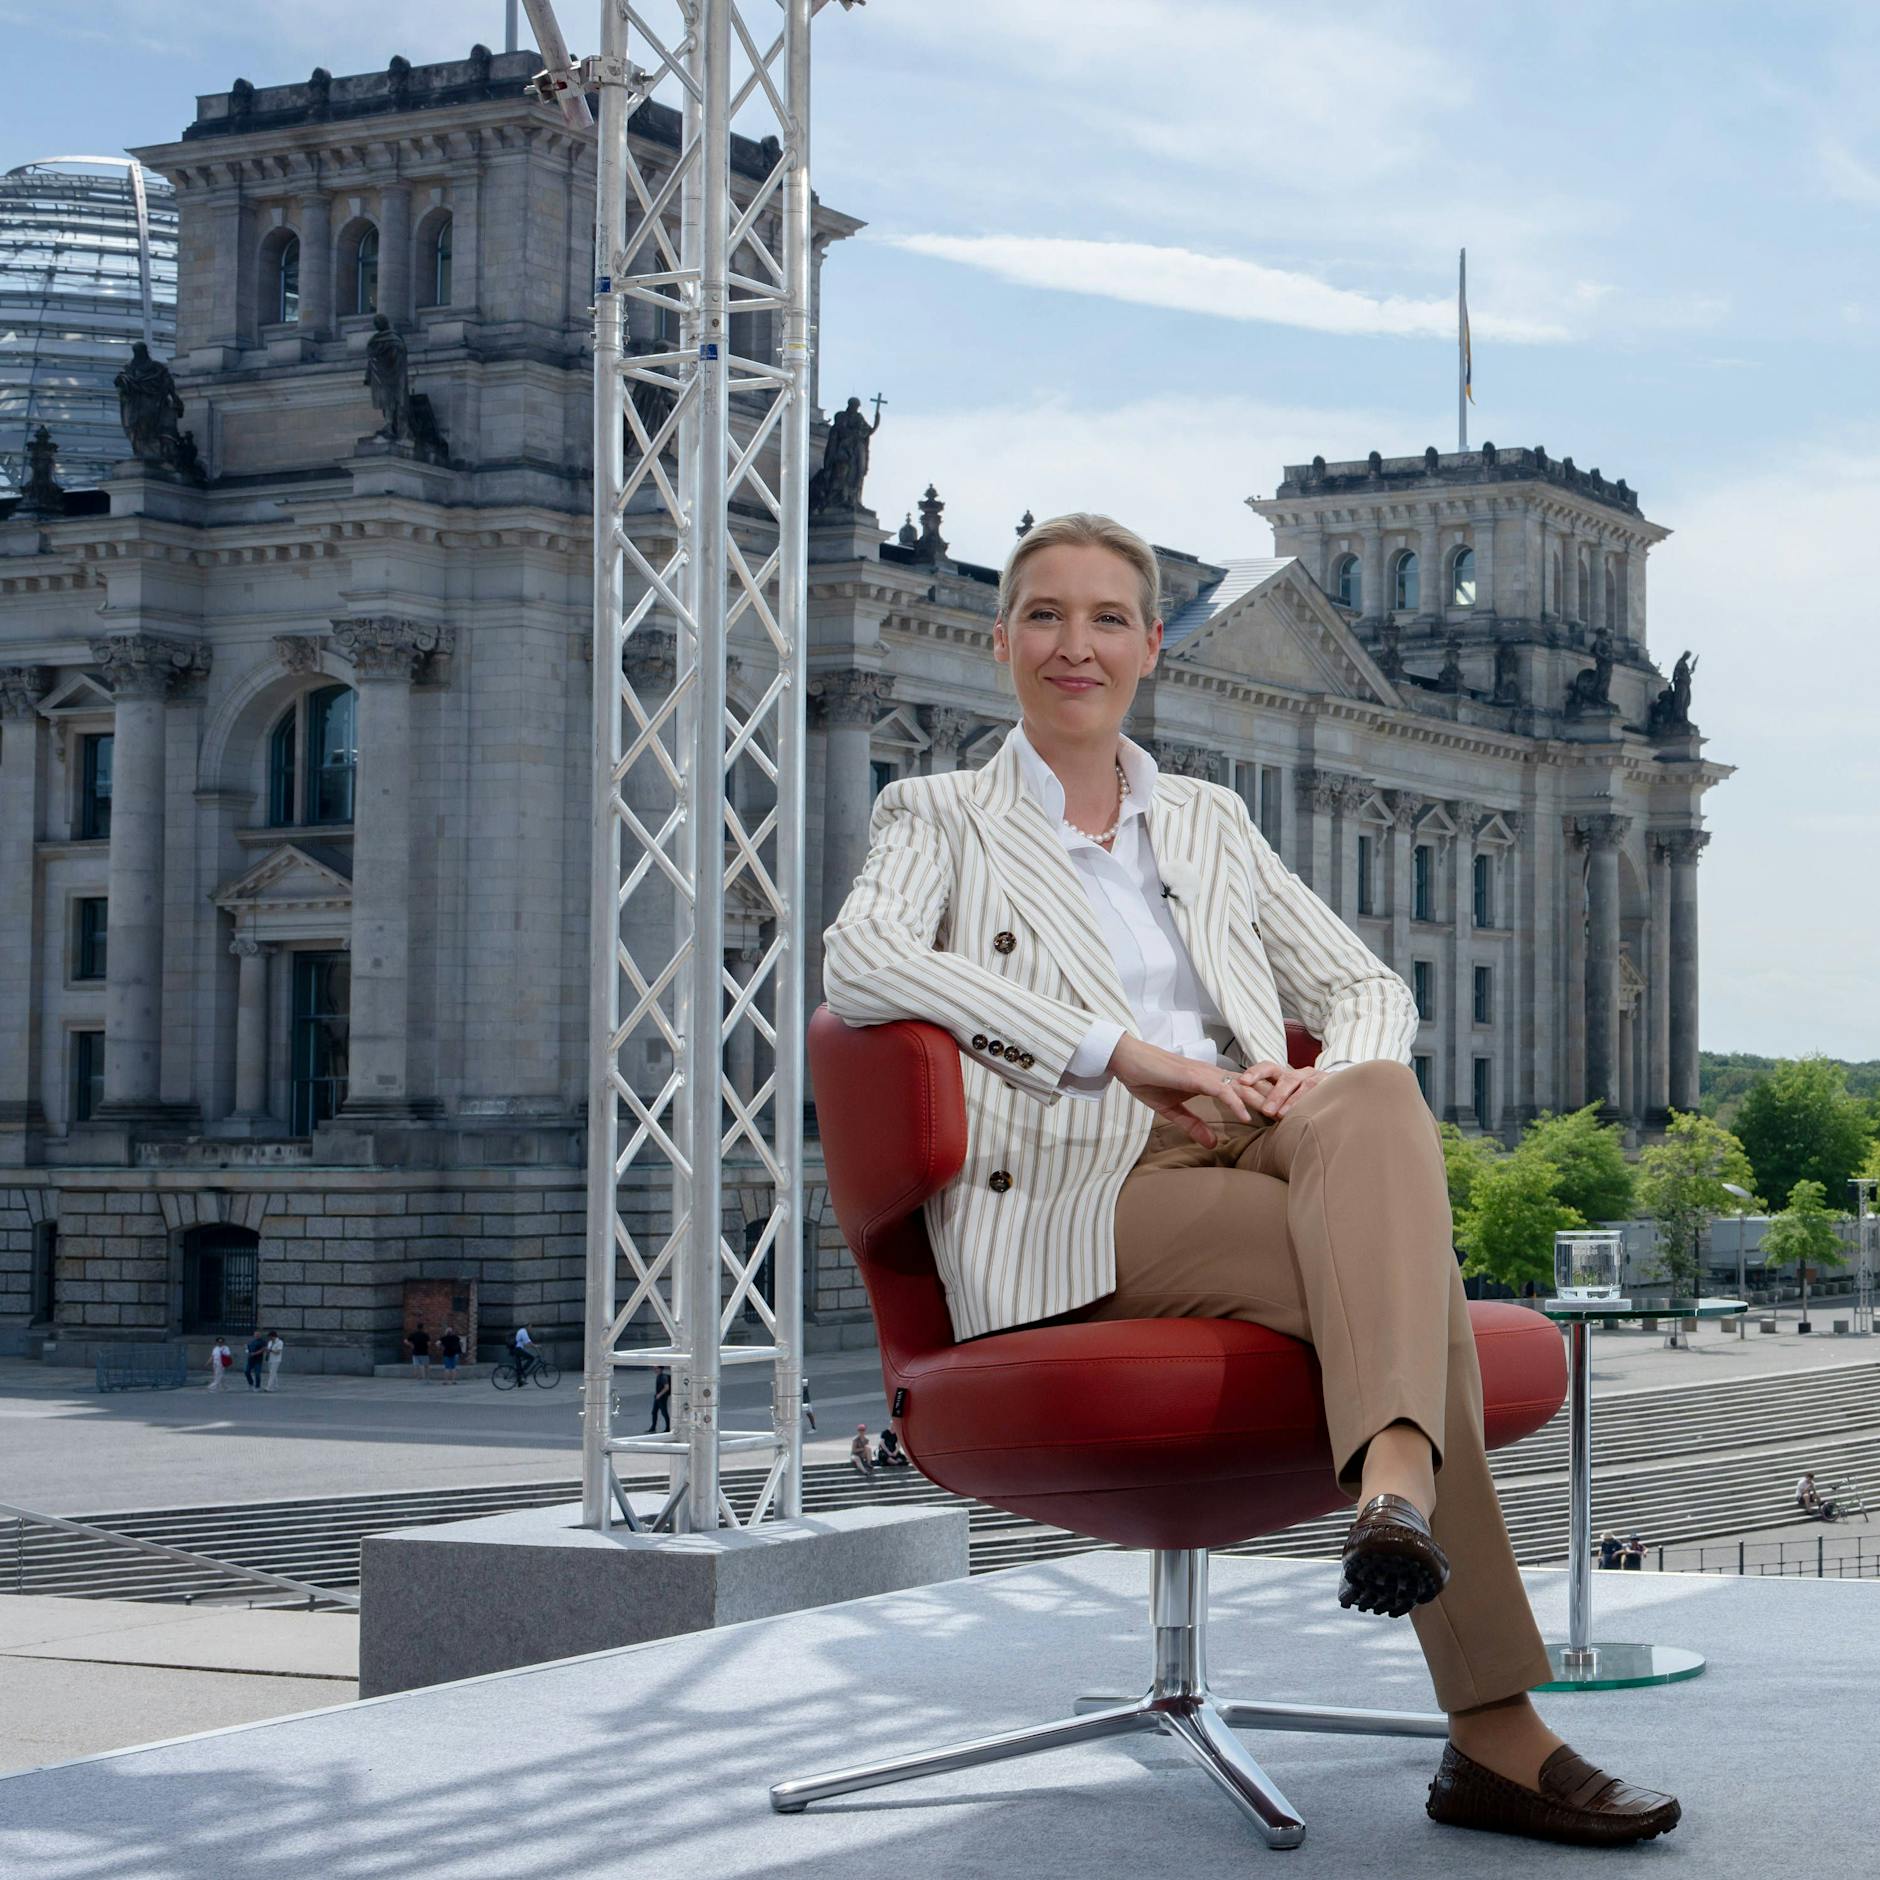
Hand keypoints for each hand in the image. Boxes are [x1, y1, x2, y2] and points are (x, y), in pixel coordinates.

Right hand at [1106, 1037, 1328, 1145]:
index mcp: (1209, 1081)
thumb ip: (1193, 1124)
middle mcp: (1212, 1074)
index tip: (1281, 1117)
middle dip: (1273, 1101)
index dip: (1263, 1102)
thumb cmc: (1147, 1080)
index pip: (1243, 1091)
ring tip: (1280, 1118)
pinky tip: (1246, 1116)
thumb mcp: (1172, 1110)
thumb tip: (1214, 1143)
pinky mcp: (1194, 1076)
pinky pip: (1220, 1089)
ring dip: (1261, 1103)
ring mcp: (1205, 1073)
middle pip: (1251, 1088)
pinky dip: (1235, 1103)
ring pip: (1242, 1087)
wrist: (1127, 1061)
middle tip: (1295, 1117)